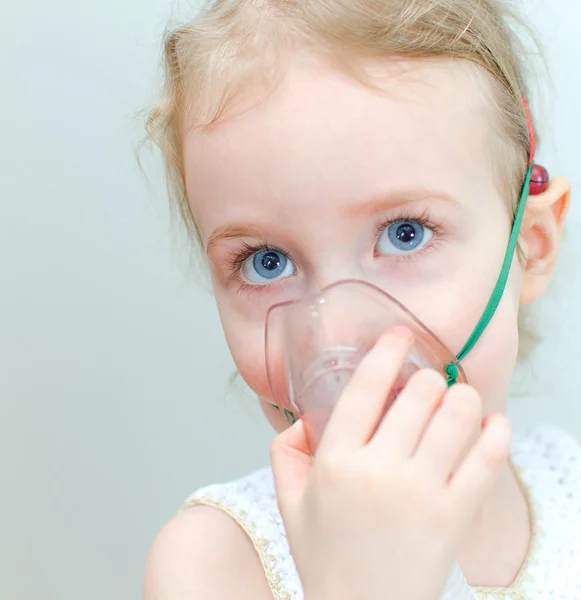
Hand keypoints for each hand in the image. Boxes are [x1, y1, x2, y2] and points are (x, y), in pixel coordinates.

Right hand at [271, 326, 511, 599]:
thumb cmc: (326, 555)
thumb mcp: (289, 502)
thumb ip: (285, 452)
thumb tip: (304, 419)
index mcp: (336, 461)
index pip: (366, 387)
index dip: (387, 351)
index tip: (399, 334)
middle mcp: (380, 470)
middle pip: (420, 394)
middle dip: (429, 378)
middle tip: (430, 382)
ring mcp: (421, 493)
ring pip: (458, 417)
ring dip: (463, 397)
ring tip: (459, 399)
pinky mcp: (455, 516)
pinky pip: (487, 459)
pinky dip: (496, 432)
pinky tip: (492, 424)